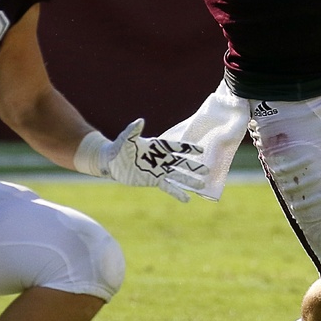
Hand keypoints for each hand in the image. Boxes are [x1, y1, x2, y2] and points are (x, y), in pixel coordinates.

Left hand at [92, 119, 209, 200]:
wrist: (112, 162)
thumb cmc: (119, 147)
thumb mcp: (126, 138)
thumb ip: (134, 130)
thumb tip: (140, 121)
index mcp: (158, 146)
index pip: (177, 147)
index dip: (189, 149)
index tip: (201, 150)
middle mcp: (162, 158)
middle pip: (182, 163)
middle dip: (194, 167)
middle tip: (208, 170)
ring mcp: (159, 170)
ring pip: (178, 176)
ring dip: (190, 180)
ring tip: (202, 185)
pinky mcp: (154, 180)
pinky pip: (168, 187)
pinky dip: (177, 192)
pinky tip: (186, 199)